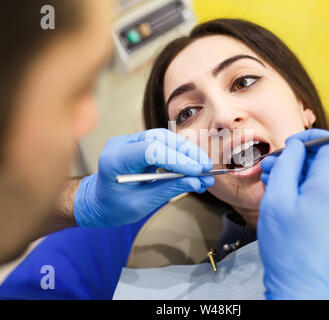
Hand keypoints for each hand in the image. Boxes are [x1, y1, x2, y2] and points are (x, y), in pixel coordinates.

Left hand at [74, 129, 213, 226]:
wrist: (98, 202)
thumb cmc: (113, 207)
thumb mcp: (141, 204)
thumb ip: (168, 189)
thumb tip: (196, 181)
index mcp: (115, 160)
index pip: (151, 150)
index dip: (177, 159)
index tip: (197, 171)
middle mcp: (122, 144)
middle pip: (161, 139)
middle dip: (187, 153)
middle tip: (206, 168)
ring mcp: (131, 142)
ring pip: (165, 138)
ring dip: (187, 152)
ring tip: (204, 169)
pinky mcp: (140, 144)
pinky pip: (164, 145)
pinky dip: (180, 156)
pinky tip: (193, 168)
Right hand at [258, 129, 328, 299]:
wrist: (301, 285)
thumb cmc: (286, 245)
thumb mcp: (277, 198)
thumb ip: (286, 164)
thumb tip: (296, 145)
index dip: (309, 136)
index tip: (289, 143)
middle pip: (322, 162)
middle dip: (295, 160)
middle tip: (269, 168)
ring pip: (320, 178)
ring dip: (296, 176)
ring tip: (271, 184)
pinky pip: (323, 194)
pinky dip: (303, 190)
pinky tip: (284, 199)